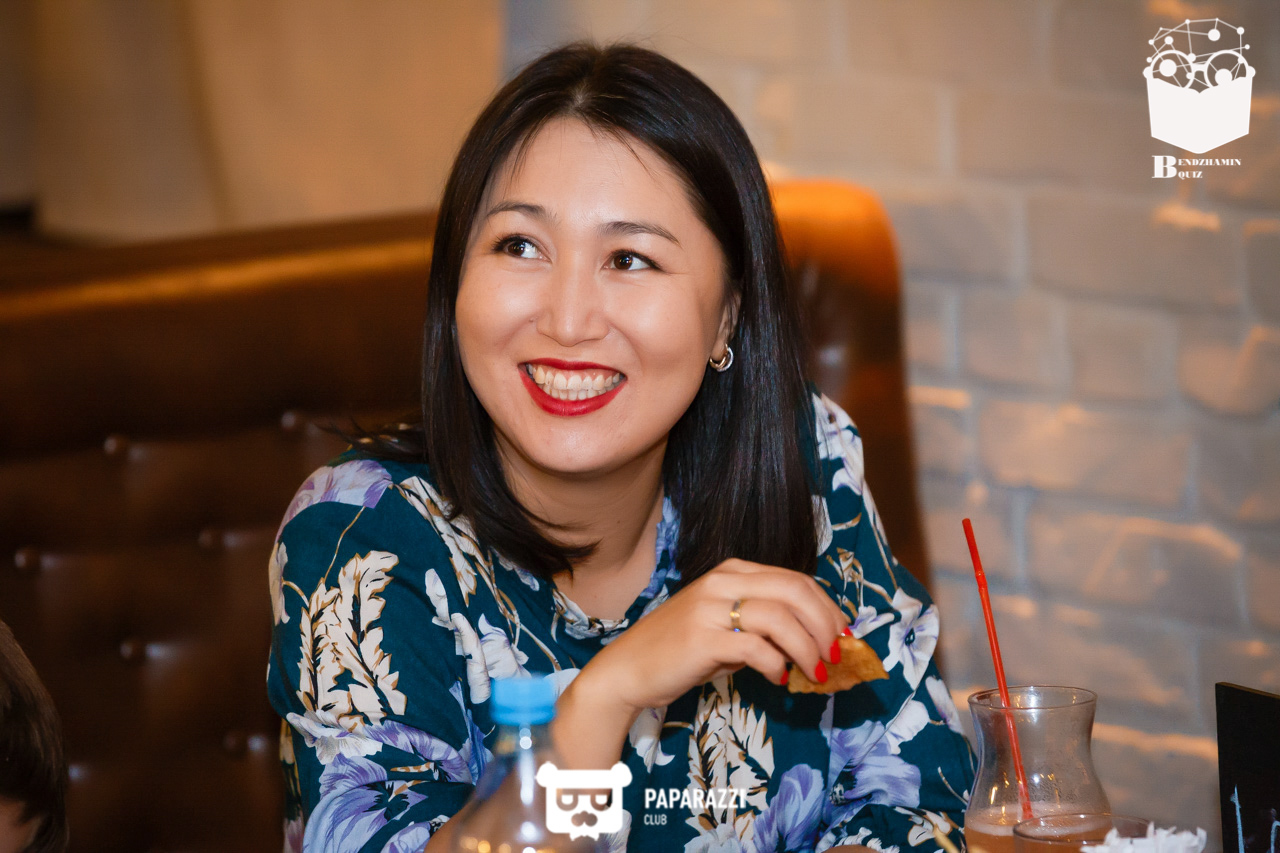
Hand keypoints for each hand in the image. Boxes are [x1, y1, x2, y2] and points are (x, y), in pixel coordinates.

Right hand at [586, 558, 848, 710]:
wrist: (629, 669)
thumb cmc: (681, 650)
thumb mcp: (725, 626)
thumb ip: (763, 625)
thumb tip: (815, 642)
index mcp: (732, 571)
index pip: (795, 580)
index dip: (827, 608)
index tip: (843, 636)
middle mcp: (723, 581)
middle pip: (794, 592)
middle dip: (824, 626)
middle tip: (835, 656)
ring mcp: (710, 607)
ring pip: (780, 618)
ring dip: (807, 649)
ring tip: (815, 673)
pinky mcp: (702, 638)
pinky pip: (755, 648)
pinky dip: (776, 665)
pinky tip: (778, 678)